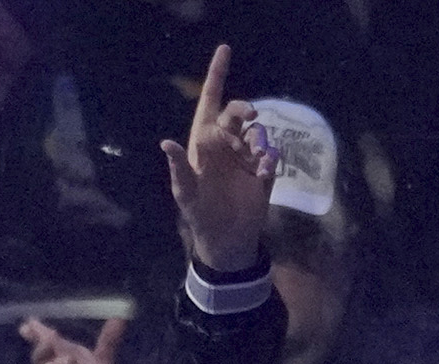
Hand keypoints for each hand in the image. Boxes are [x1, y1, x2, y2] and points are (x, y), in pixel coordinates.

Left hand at [159, 45, 278, 272]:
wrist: (225, 240)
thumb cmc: (199, 215)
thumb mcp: (185, 193)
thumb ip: (178, 167)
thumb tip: (166, 142)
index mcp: (204, 144)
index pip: (210, 104)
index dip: (216, 77)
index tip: (224, 49)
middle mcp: (225, 145)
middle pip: (237, 113)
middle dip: (244, 109)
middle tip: (250, 117)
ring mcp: (245, 157)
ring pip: (257, 132)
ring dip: (258, 139)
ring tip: (254, 161)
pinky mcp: (263, 172)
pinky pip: (272, 154)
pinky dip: (269, 159)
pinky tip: (262, 174)